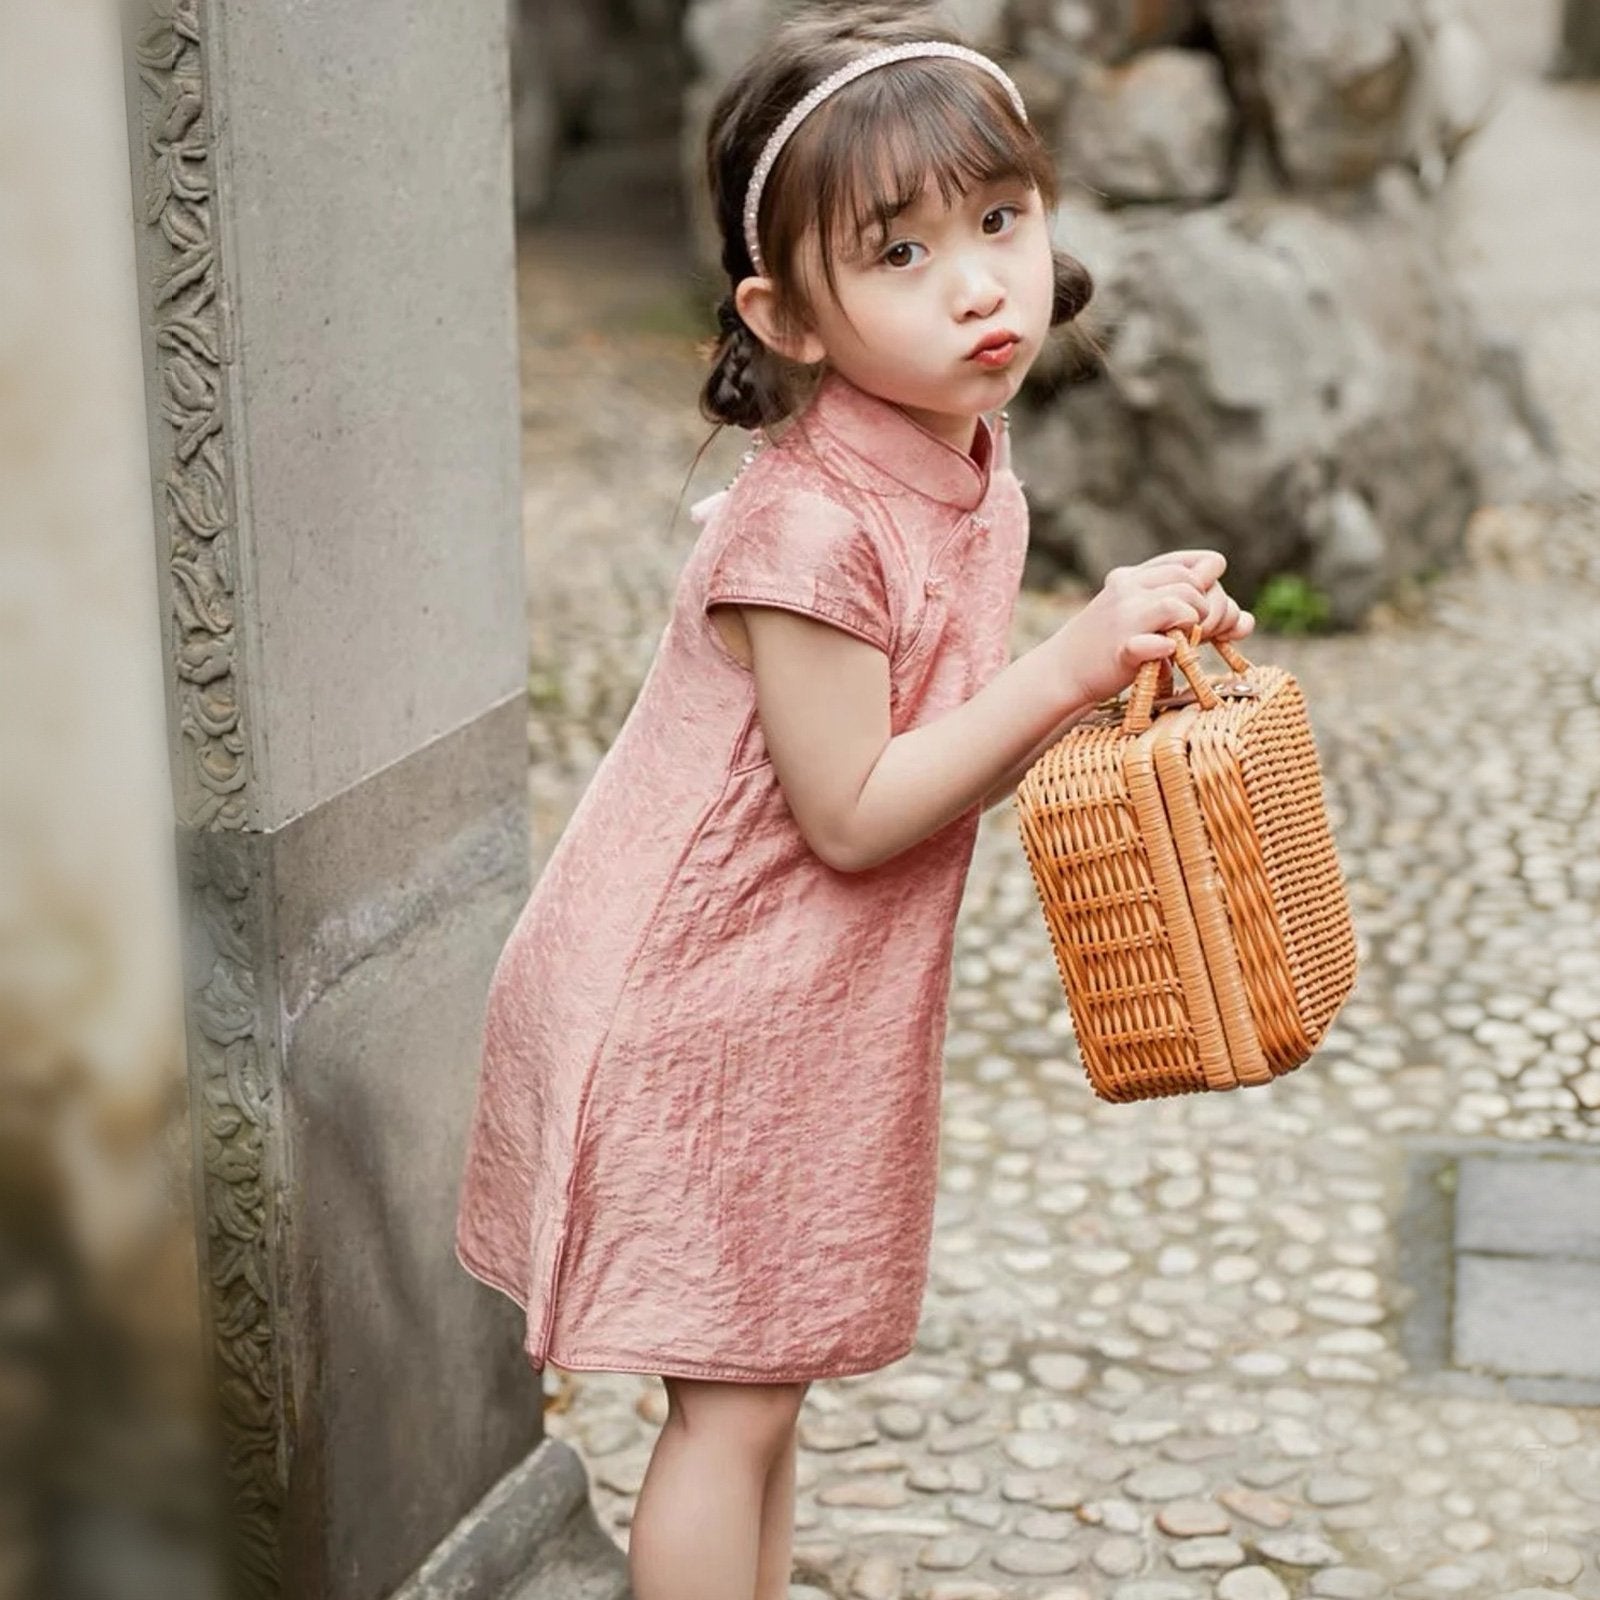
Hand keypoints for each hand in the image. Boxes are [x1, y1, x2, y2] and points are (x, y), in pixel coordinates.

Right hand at [1053, 549, 1255, 706]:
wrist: (1063, 671)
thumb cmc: (1110, 646)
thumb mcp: (1144, 617)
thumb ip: (1187, 610)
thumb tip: (1246, 621)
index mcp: (1135, 575)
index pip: (1196, 563)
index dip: (1213, 585)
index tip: (1208, 610)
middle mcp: (1129, 588)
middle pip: (1193, 583)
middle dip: (1212, 609)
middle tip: (1207, 633)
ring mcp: (1123, 617)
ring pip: (1180, 603)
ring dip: (1196, 623)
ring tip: (1188, 641)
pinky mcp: (1122, 648)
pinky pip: (1158, 641)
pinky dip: (1168, 647)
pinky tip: (1165, 652)